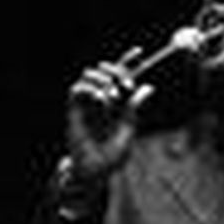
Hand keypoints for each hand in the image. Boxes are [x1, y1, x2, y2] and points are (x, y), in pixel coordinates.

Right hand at [64, 53, 153, 183]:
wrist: (94, 171)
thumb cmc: (112, 157)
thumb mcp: (128, 130)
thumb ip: (135, 109)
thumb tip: (149, 87)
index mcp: (116, 103)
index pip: (121, 77)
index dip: (128, 61)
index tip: (140, 51)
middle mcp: (101, 99)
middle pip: (104, 69)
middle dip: (116, 70)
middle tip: (126, 85)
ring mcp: (86, 104)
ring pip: (89, 74)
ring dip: (102, 80)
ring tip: (112, 96)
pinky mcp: (74, 110)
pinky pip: (77, 89)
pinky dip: (89, 89)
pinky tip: (99, 100)